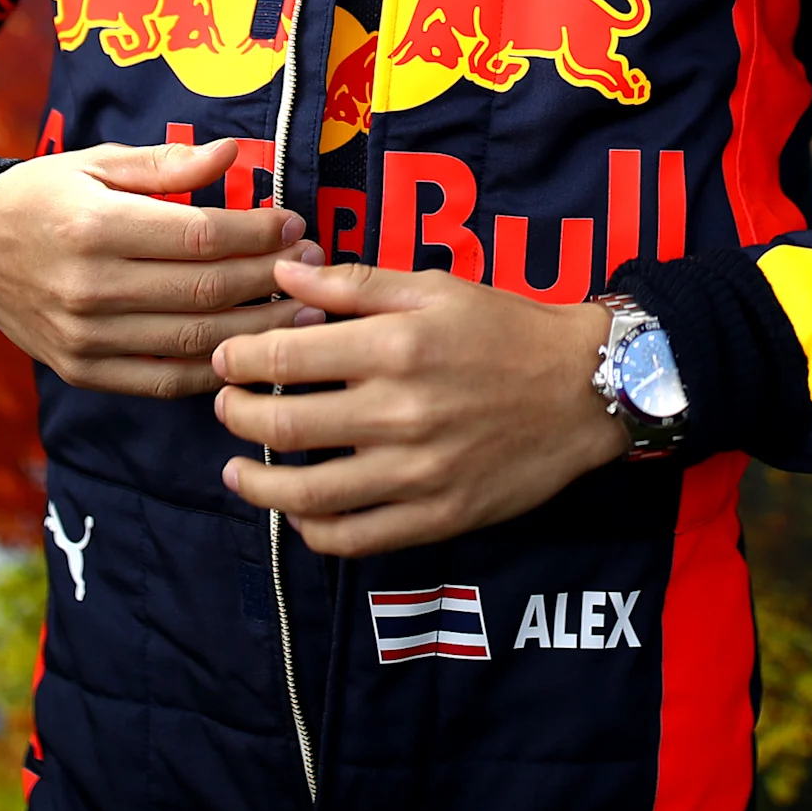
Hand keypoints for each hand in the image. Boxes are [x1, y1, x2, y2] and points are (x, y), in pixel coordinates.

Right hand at [0, 138, 303, 396]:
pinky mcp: (83, 371)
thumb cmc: (43, 195)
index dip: (256, 232)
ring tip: (305, 313)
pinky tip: (251, 352)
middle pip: (204, 291)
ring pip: (193, 341)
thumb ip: (167, 164)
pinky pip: (163, 380)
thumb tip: (233, 154)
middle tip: (315, 267)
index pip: (198, 236)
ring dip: (258, 329)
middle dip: (271, 279)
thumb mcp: (97, 163)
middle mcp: (90, 287)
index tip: (294, 223)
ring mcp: (85, 337)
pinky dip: (214, 370)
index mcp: (95, 226)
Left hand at [210, 250, 627, 555]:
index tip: (226, 358)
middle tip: (226, 406)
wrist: (585, 389)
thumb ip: (356, 284)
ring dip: (256, 484)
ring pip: (307, 494)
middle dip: (237, 414)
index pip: (284, 356)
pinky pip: (354, 538)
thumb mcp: (435, 288)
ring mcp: (416, 473)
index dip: (239, 358)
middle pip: (283, 425)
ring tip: (237, 471)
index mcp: (395, 346)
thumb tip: (286, 272)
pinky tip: (297, 513)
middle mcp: (399, 413)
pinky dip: (311, 530)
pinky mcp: (435, 517)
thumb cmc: (507, 329)